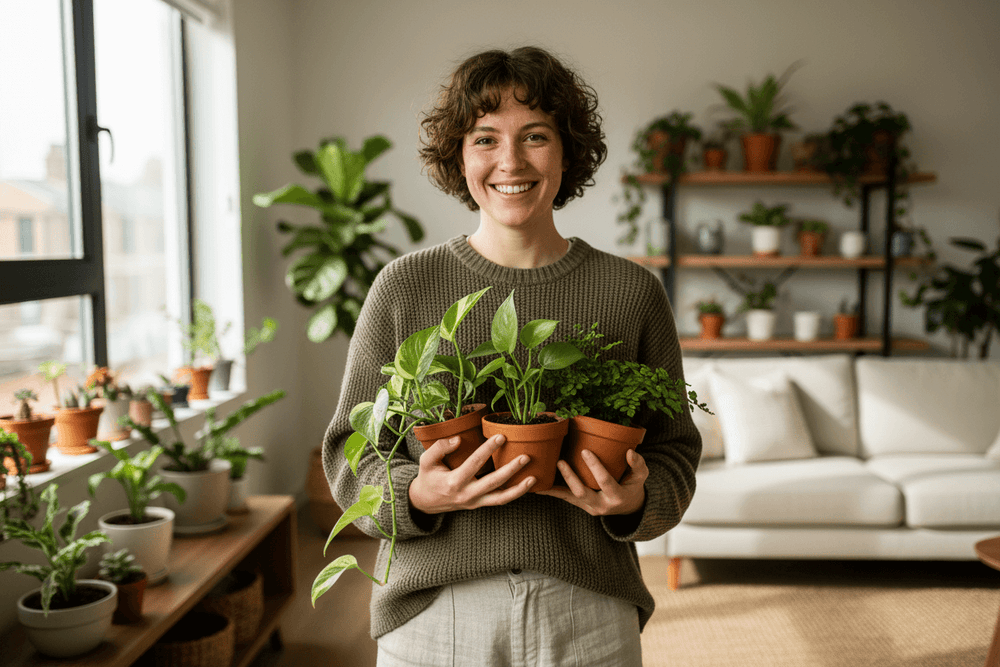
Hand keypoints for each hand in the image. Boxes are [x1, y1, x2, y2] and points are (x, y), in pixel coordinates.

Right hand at [408, 433, 534, 513]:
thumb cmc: (427, 478)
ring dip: (518, 489)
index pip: (474, 463)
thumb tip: (458, 439)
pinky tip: (526, 484)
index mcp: (454, 482)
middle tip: (525, 456)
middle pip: (493, 483)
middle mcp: (466, 494)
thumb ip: (440, 448)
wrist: (425, 502)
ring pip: (500, 498)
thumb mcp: (426, 461)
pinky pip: (499, 501)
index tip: (501, 437)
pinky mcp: (479, 504)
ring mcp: (474, 502)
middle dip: (510, 470)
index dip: (488, 450)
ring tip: (533, 478)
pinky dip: (514, 494)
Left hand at [537, 449, 647, 516]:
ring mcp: (590, 508)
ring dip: (554, 486)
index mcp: (617, 497)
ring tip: (542, 474)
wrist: (629, 507)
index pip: (605, 481)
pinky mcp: (581, 506)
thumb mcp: (641, 476)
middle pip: (582, 493)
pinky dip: (551, 491)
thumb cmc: (634, 486)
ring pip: (569, 498)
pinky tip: (537, 486)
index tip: (585, 451)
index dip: (595, 467)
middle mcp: (602, 505)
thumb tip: (629, 452)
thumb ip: (638, 464)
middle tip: (560, 461)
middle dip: (570, 477)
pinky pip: (565, 498)